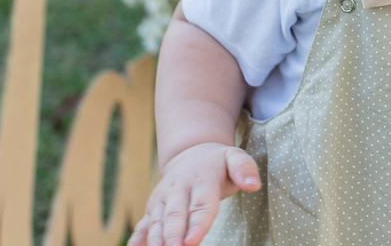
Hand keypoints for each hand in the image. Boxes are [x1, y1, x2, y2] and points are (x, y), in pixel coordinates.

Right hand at [128, 142, 260, 245]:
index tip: (193, 241)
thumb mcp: (235, 157)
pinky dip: (137, 238)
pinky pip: (143, 223)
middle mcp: (179, 189)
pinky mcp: (153, 206)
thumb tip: (254, 184)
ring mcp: (163, 198)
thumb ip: (245, 168)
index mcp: (202, 179)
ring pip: (156, 221)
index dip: (197, 224)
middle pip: (175, 215)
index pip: (201, 204)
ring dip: (155, 239)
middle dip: (173, 235)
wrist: (191, 152)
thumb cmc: (218, 163)